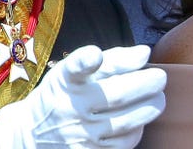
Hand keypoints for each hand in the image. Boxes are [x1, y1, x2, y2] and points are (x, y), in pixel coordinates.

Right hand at [0, 45, 165, 148]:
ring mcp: (82, 134)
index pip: (76, 69)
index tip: (96, 55)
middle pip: (117, 95)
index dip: (86, 61)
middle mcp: (72, 108)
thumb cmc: (63, 95)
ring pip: (127, 122)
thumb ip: (111, 59)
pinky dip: (138, 129)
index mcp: (66, 82)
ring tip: (158, 97)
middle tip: (160, 77)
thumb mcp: (75, 72)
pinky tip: (140, 119)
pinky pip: (124, 143)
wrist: (32, 134)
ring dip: (150, 107)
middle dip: (147, 83)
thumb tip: (144, 53)